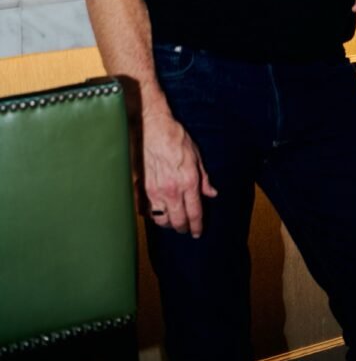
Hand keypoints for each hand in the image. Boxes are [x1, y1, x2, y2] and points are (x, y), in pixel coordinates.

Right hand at [142, 105, 216, 237]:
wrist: (151, 127)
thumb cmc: (175, 138)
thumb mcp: (196, 155)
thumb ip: (204, 178)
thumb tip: (211, 193)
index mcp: (188, 182)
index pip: (194, 213)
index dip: (197, 226)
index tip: (197, 232)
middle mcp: (171, 190)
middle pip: (178, 221)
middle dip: (183, 228)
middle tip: (185, 228)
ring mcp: (154, 191)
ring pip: (161, 220)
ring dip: (167, 223)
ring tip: (172, 220)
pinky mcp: (140, 188)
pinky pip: (146, 211)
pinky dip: (152, 214)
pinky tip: (157, 210)